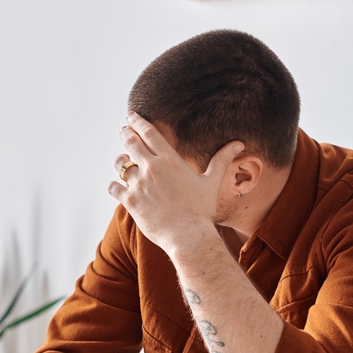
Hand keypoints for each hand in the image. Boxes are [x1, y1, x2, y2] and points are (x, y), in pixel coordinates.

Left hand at [107, 112, 244, 255]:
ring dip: (120, 160)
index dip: (138, 121)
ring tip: (122, 160)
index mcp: (169, 160)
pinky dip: (113, 186)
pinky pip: (113, 187)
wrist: (188, 236)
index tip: (131, 116)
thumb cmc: (201, 210)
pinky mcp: (130, 201)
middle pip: (131, 142)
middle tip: (123, 130)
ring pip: (120, 164)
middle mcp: (151, 168)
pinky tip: (115, 186)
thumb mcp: (211, 182)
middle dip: (125, 133)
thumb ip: (221, 160)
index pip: (149, 132)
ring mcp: (138, 185)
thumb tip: (238, 144)